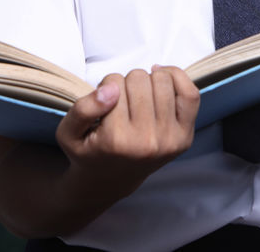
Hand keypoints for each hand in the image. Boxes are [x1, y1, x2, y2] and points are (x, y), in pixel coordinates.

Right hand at [56, 65, 200, 203]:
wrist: (110, 180)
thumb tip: (112, 89)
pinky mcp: (185, 138)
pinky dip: (176, 80)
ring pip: (163, 81)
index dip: (107, 85)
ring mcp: (169, 141)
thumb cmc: (89, 151)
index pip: (115, 82)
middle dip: (127, 83)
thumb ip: (82, 109)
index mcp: (116, 140)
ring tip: (139, 97)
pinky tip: (161, 82)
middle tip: (122, 101)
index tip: (105, 102)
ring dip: (149, 82)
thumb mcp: (68, 133)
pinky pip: (191, 94)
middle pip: (140, 79)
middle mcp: (146, 142)